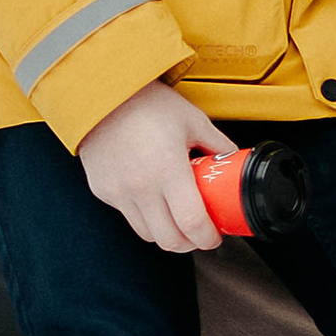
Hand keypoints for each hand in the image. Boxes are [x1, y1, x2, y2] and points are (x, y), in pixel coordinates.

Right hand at [76, 81, 238, 251]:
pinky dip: (145, 216)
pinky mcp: (103, 191)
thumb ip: (217, 145)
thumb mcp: (192, 120)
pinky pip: (128, 216)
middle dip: (190, 243)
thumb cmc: (146, 102)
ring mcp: (118, 192)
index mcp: (168, 168)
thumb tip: (233, 162)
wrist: (102, 92)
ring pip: (147, 234)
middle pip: (170, 240)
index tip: (215, 236)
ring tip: (178, 219)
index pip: (191, 223)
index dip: (207, 237)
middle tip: (200, 233)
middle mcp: (141, 186)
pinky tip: (153, 199)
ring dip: (166, 233)